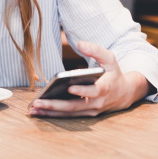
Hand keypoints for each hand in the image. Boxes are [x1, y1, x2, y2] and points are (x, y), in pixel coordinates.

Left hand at [28, 41, 152, 117]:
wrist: (124, 93)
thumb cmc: (113, 73)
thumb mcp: (109, 58)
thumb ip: (96, 50)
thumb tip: (80, 43)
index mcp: (105, 88)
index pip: (94, 91)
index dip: (82, 91)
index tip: (69, 87)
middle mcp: (97, 102)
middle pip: (75, 106)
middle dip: (55, 105)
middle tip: (37, 103)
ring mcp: (91, 110)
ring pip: (69, 113)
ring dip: (50, 112)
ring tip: (32, 109)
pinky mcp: (85, 114)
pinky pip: (68, 115)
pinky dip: (53, 114)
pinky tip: (39, 112)